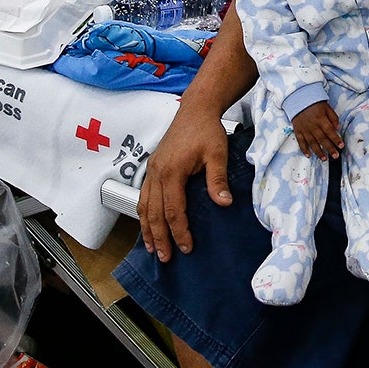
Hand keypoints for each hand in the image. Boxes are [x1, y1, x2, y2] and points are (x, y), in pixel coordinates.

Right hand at [138, 107, 230, 261]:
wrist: (195, 109)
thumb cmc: (207, 130)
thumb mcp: (218, 153)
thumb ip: (217, 179)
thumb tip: (224, 203)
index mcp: (172, 172)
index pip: (174, 211)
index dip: (179, 232)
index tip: (187, 248)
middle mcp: (157, 173)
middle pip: (154, 213)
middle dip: (159, 237)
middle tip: (165, 258)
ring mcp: (152, 170)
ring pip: (144, 206)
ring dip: (148, 229)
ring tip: (152, 248)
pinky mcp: (152, 168)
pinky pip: (144, 196)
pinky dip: (144, 214)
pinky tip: (148, 225)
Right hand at [291, 101, 342, 160]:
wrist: (298, 99)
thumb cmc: (314, 103)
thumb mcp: (327, 107)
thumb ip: (333, 118)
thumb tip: (337, 129)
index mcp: (321, 119)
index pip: (330, 131)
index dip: (336, 139)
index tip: (341, 146)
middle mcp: (313, 125)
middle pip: (322, 139)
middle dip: (329, 148)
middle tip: (335, 156)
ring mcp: (304, 129)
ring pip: (312, 142)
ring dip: (318, 152)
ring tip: (324, 159)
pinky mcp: (298, 131)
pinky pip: (300, 141)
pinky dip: (304, 149)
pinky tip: (309, 155)